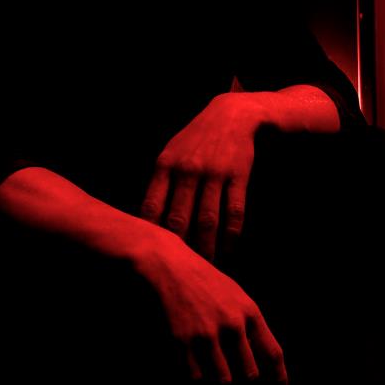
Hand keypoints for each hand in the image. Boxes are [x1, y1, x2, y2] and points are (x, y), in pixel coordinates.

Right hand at [135, 236, 286, 384]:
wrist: (168, 265)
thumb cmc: (204, 281)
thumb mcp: (236, 295)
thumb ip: (249, 323)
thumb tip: (259, 355)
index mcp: (250, 313)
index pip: (273, 353)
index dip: (280, 379)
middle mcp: (232, 325)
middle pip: (249, 374)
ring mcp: (207, 334)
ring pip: (223, 381)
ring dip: (220, 384)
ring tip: (214, 378)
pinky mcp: (182, 341)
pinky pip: (195, 376)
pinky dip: (196, 378)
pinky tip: (193, 368)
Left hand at [141, 94, 264, 258]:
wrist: (231, 116)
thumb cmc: (195, 140)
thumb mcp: (170, 153)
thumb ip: (159, 183)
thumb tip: (145, 221)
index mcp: (166, 165)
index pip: (152, 206)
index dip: (150, 233)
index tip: (151, 253)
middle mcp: (188, 170)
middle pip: (179, 219)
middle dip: (179, 248)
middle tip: (179, 269)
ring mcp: (215, 173)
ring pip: (208, 220)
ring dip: (207, 247)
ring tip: (205, 265)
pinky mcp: (238, 176)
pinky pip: (234, 212)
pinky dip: (231, 235)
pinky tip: (227, 249)